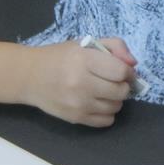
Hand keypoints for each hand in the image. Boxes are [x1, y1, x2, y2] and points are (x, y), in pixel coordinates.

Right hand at [23, 38, 137, 126]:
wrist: (30, 76)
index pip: (121, 71)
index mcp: (84, 60)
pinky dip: (108, 113)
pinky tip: (98, 102)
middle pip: (121, 91)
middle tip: (115, 81)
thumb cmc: (60, 57)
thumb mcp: (86, 43)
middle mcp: (81, 83)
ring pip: (116, 107)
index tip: (124, 70)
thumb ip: (115, 46)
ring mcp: (78, 104)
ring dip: (116, 99)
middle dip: (123, 85)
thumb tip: (133, 64)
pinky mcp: (75, 118)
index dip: (128, 71)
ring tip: (105, 91)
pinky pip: (106, 121)